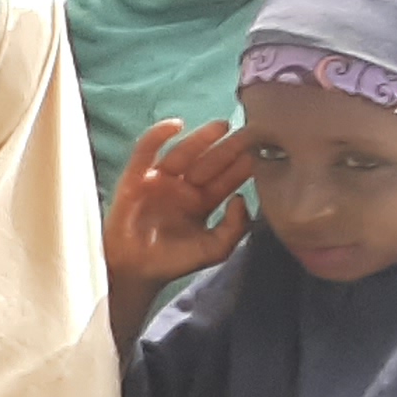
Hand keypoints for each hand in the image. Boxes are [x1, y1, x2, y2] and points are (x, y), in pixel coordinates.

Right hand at [103, 118, 253, 288]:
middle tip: (249, 133)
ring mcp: (159, 181)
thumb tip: (241, 197)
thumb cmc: (174, 261)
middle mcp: (182, 188)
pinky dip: (157, 136)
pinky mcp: (135, 178)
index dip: (241, 165)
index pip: (225, 179)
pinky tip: (175, 125)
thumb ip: (235, 227)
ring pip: (183, 153)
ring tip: (222, 126)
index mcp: (202, 202)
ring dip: (201, 138)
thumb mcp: (216, 248)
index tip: (261, 150)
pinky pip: (146, 152)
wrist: (136, 271)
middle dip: (228, 148)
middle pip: (208, 162)